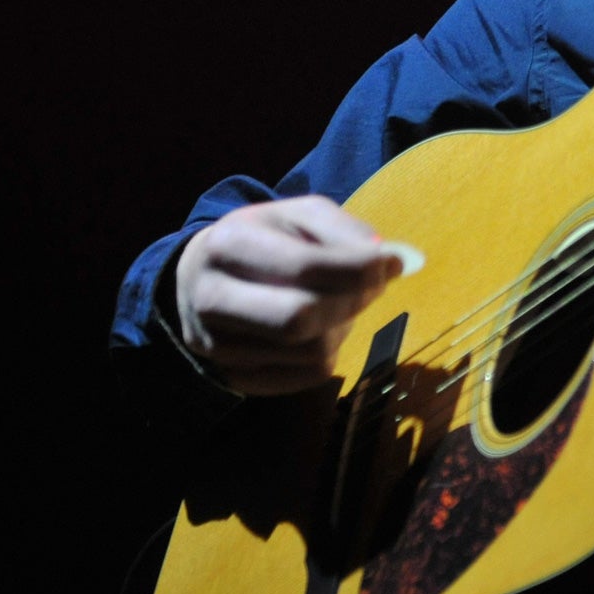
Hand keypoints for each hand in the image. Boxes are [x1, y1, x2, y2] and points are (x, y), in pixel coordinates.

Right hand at [173, 194, 401, 395]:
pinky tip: (323, 327)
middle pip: (300, 320)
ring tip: (342, 302)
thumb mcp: (298, 215)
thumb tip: (388, 259)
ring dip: (345, 326)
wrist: (200, 278)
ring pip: (311, 353)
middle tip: (374, 286)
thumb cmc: (264, 240)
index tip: (392, 263)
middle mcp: (212, 300)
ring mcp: (218, 346)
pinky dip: (331, 351)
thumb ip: (344, 229)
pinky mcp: (234, 378)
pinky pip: (308, 377)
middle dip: (352, 302)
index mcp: (228, 246)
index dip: (358, 269)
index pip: (303, 268)